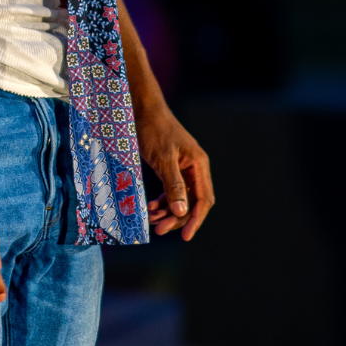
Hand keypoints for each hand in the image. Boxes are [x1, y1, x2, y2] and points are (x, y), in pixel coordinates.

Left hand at [135, 101, 213, 238]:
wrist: (141, 109)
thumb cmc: (154, 130)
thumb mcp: (163, 159)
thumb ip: (174, 185)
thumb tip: (183, 212)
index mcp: (199, 165)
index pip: (204, 200)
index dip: (196, 220)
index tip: (186, 236)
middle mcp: (195, 169)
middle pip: (192, 202)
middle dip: (177, 218)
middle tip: (159, 230)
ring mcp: (182, 169)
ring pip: (180, 198)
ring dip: (167, 212)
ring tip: (152, 220)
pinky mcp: (170, 168)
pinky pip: (170, 191)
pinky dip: (162, 201)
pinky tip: (151, 209)